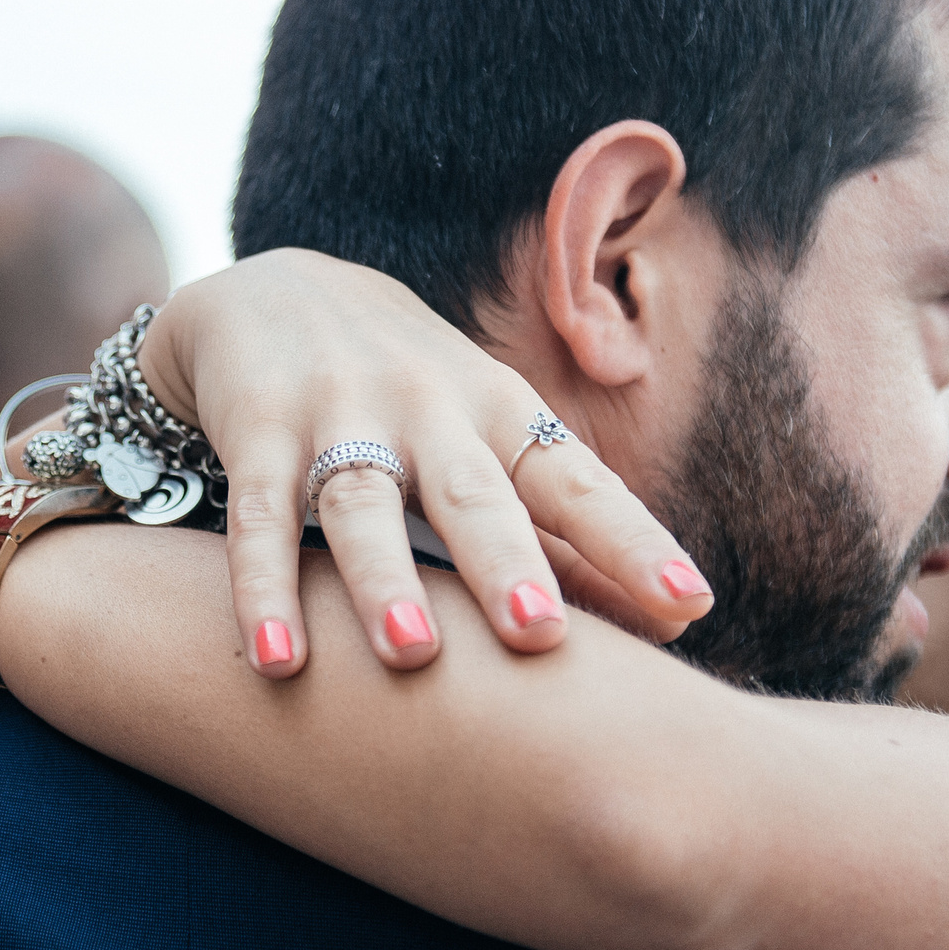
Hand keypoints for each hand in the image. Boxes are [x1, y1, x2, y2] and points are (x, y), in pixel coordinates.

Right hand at [140, 248, 710, 674]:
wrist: (273, 292)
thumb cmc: (414, 396)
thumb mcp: (494, 440)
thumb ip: (567, 532)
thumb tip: (679, 621)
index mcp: (501, 413)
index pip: (576, 483)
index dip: (632, 542)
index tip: (691, 604)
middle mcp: (427, 410)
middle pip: (471, 493)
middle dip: (506, 562)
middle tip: (541, 632)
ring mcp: (338, 417)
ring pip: (360, 504)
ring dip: (383, 579)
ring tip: (408, 653)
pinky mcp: (258, 431)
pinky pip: (258, 516)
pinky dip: (263, 587)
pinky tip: (278, 657)